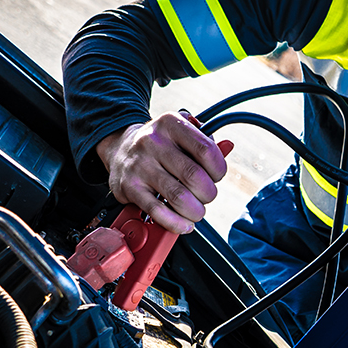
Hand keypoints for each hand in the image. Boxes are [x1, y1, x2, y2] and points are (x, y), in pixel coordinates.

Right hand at [96, 111, 228, 233]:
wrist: (119, 149)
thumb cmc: (159, 145)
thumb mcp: (181, 134)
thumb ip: (206, 143)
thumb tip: (228, 146)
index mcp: (170, 124)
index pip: (206, 150)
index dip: (218, 170)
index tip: (216, 177)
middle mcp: (152, 142)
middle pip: (194, 176)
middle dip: (208, 194)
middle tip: (205, 196)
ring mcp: (140, 165)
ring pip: (178, 197)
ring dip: (194, 211)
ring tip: (196, 211)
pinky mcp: (130, 188)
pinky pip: (158, 211)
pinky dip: (176, 223)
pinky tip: (183, 223)